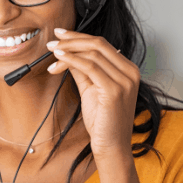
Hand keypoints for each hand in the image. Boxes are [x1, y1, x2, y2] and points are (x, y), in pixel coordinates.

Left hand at [46, 28, 140, 158]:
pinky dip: (71, 60)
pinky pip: (89, 67)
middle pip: (98, 44)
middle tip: (53, 41)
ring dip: (68, 50)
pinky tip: (58, 61)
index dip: (79, 37)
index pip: (102, 44)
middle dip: (72, 40)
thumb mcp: (91, 89)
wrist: (111, 147)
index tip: (61, 35)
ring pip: (92, 53)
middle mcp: (130, 72)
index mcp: (128, 69)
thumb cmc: (103, 121)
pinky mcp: (115, 90)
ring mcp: (125, 81)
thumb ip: (82, 70)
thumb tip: (67, 53)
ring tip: (52, 52)